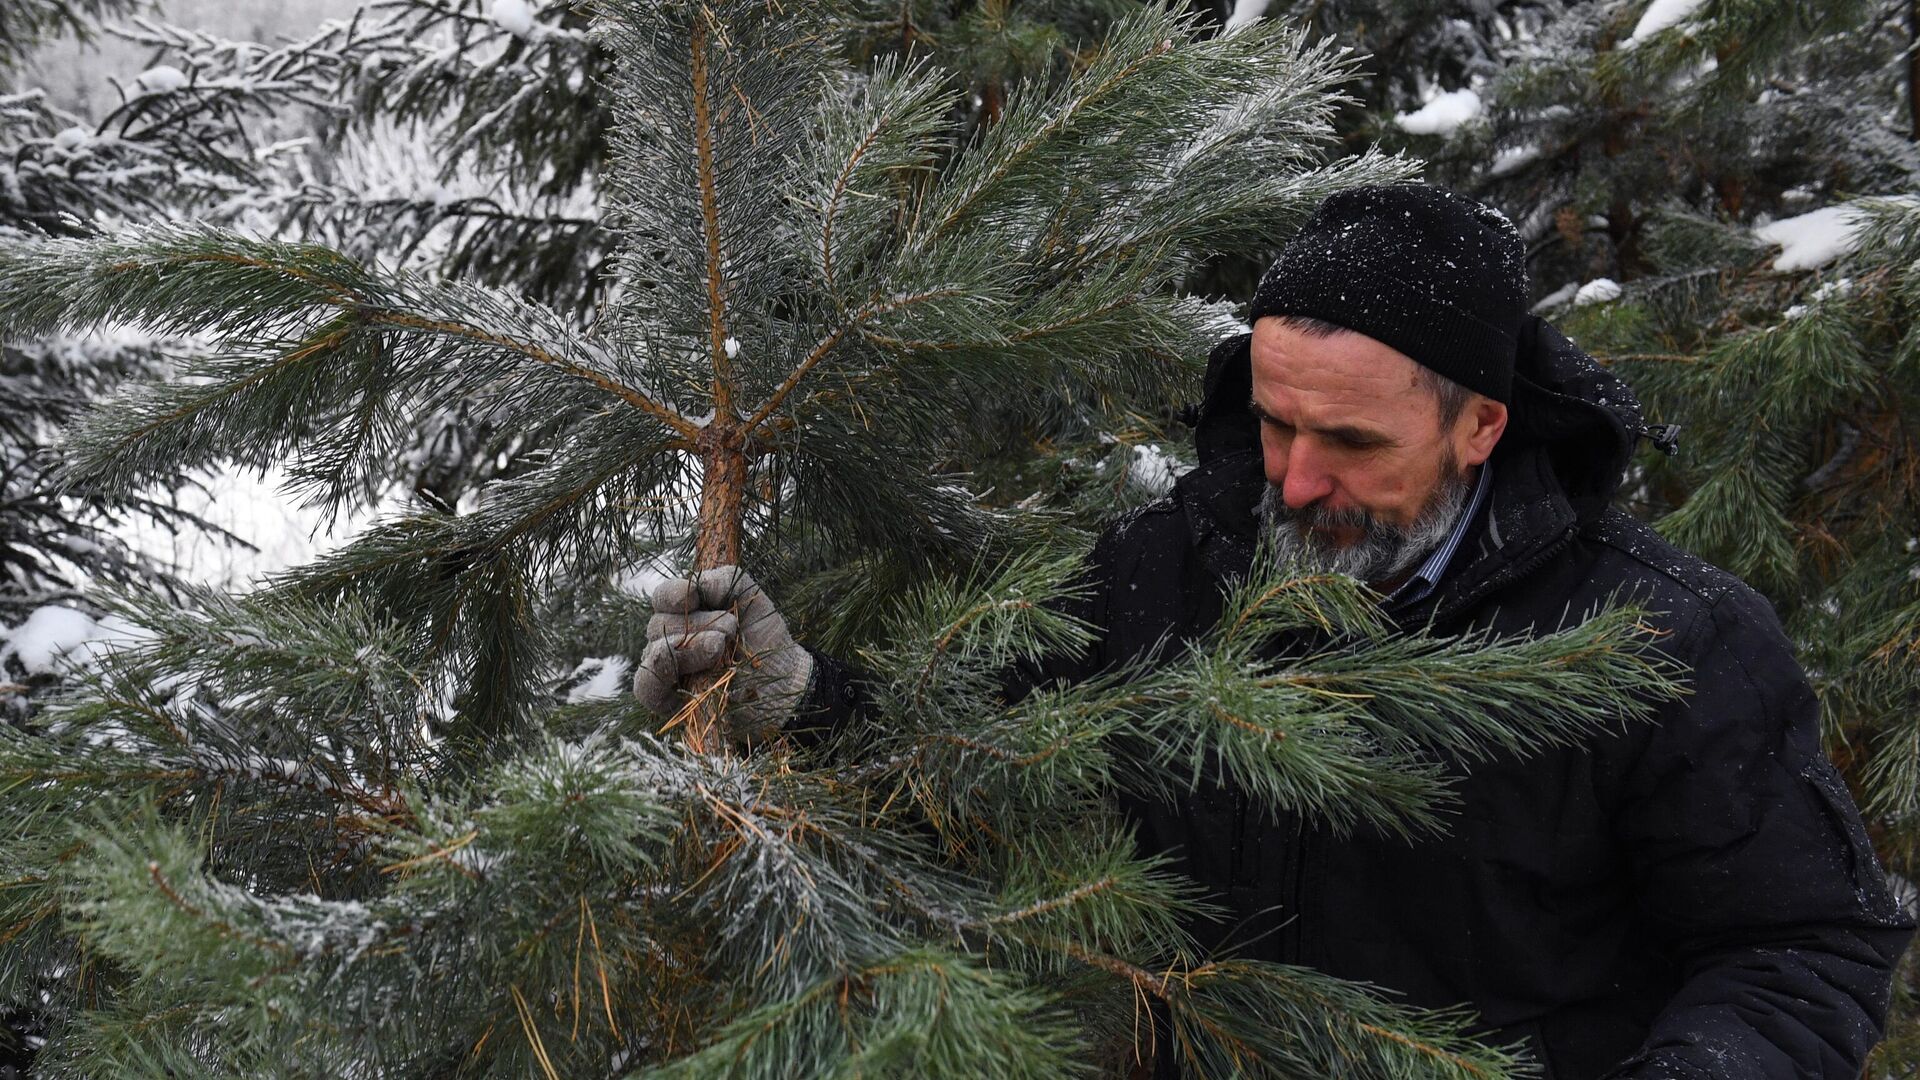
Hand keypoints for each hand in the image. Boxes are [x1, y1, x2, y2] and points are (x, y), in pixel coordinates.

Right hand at [632, 565, 812, 742]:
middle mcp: (670, 640)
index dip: (671, 594)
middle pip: (657, 625)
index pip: (661, 599)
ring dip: (688, 647)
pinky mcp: (671, 703)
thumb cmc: (764, 637)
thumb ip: (723, 580)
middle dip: (696, 623)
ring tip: (720, 647)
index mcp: (684, 614)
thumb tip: (693, 584)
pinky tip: (700, 670)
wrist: (785, 679)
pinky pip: (645, 689)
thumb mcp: (750, 598)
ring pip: (653, 654)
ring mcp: (668, 672)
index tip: (694, 595)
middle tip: (732, 629)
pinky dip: (662, 675)